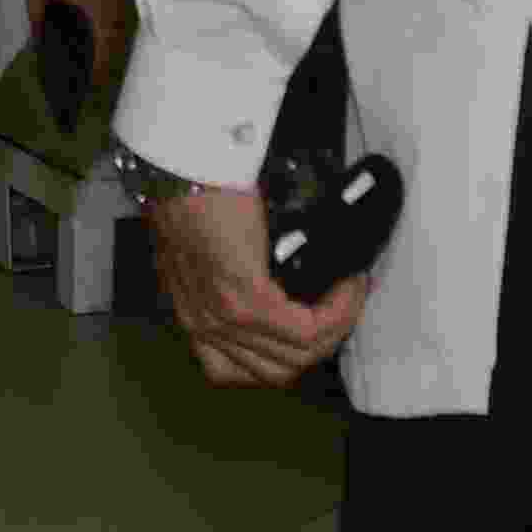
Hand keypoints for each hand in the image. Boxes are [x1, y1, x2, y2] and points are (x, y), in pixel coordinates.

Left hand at [148, 177, 363, 390]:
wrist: (181, 162)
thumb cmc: (190, 191)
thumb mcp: (202, 247)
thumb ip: (226, 275)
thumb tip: (272, 276)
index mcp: (193, 316)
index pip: (247, 368)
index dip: (292, 352)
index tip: (319, 321)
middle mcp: (205, 327)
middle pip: (279, 369)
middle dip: (323, 343)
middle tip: (344, 306)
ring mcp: (224, 318)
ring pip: (297, 357)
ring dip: (335, 329)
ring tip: (350, 295)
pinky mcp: (245, 299)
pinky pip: (304, 330)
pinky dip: (335, 314)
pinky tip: (346, 287)